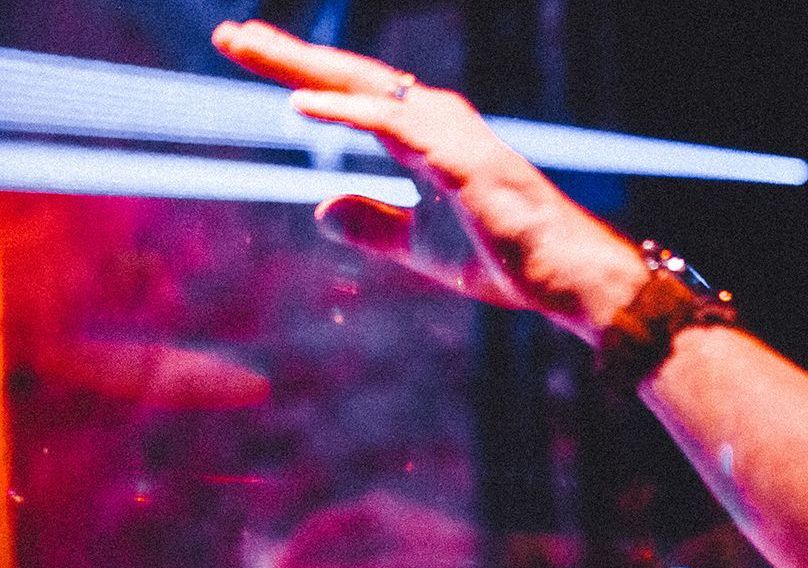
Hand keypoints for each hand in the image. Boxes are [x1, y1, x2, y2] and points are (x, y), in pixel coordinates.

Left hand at [211, 20, 642, 341]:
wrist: (563, 277)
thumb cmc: (508, 259)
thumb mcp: (422, 246)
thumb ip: (375, 224)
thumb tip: (319, 210)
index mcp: (427, 138)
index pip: (352, 96)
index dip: (300, 76)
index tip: (248, 58)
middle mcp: (434, 120)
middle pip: (348, 76)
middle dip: (286, 54)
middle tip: (228, 35)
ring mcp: (446, 133)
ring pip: (362, 87)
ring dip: (302, 67)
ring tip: (247, 49)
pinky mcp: (455, 156)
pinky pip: (389, 124)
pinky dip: (344, 111)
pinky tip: (300, 104)